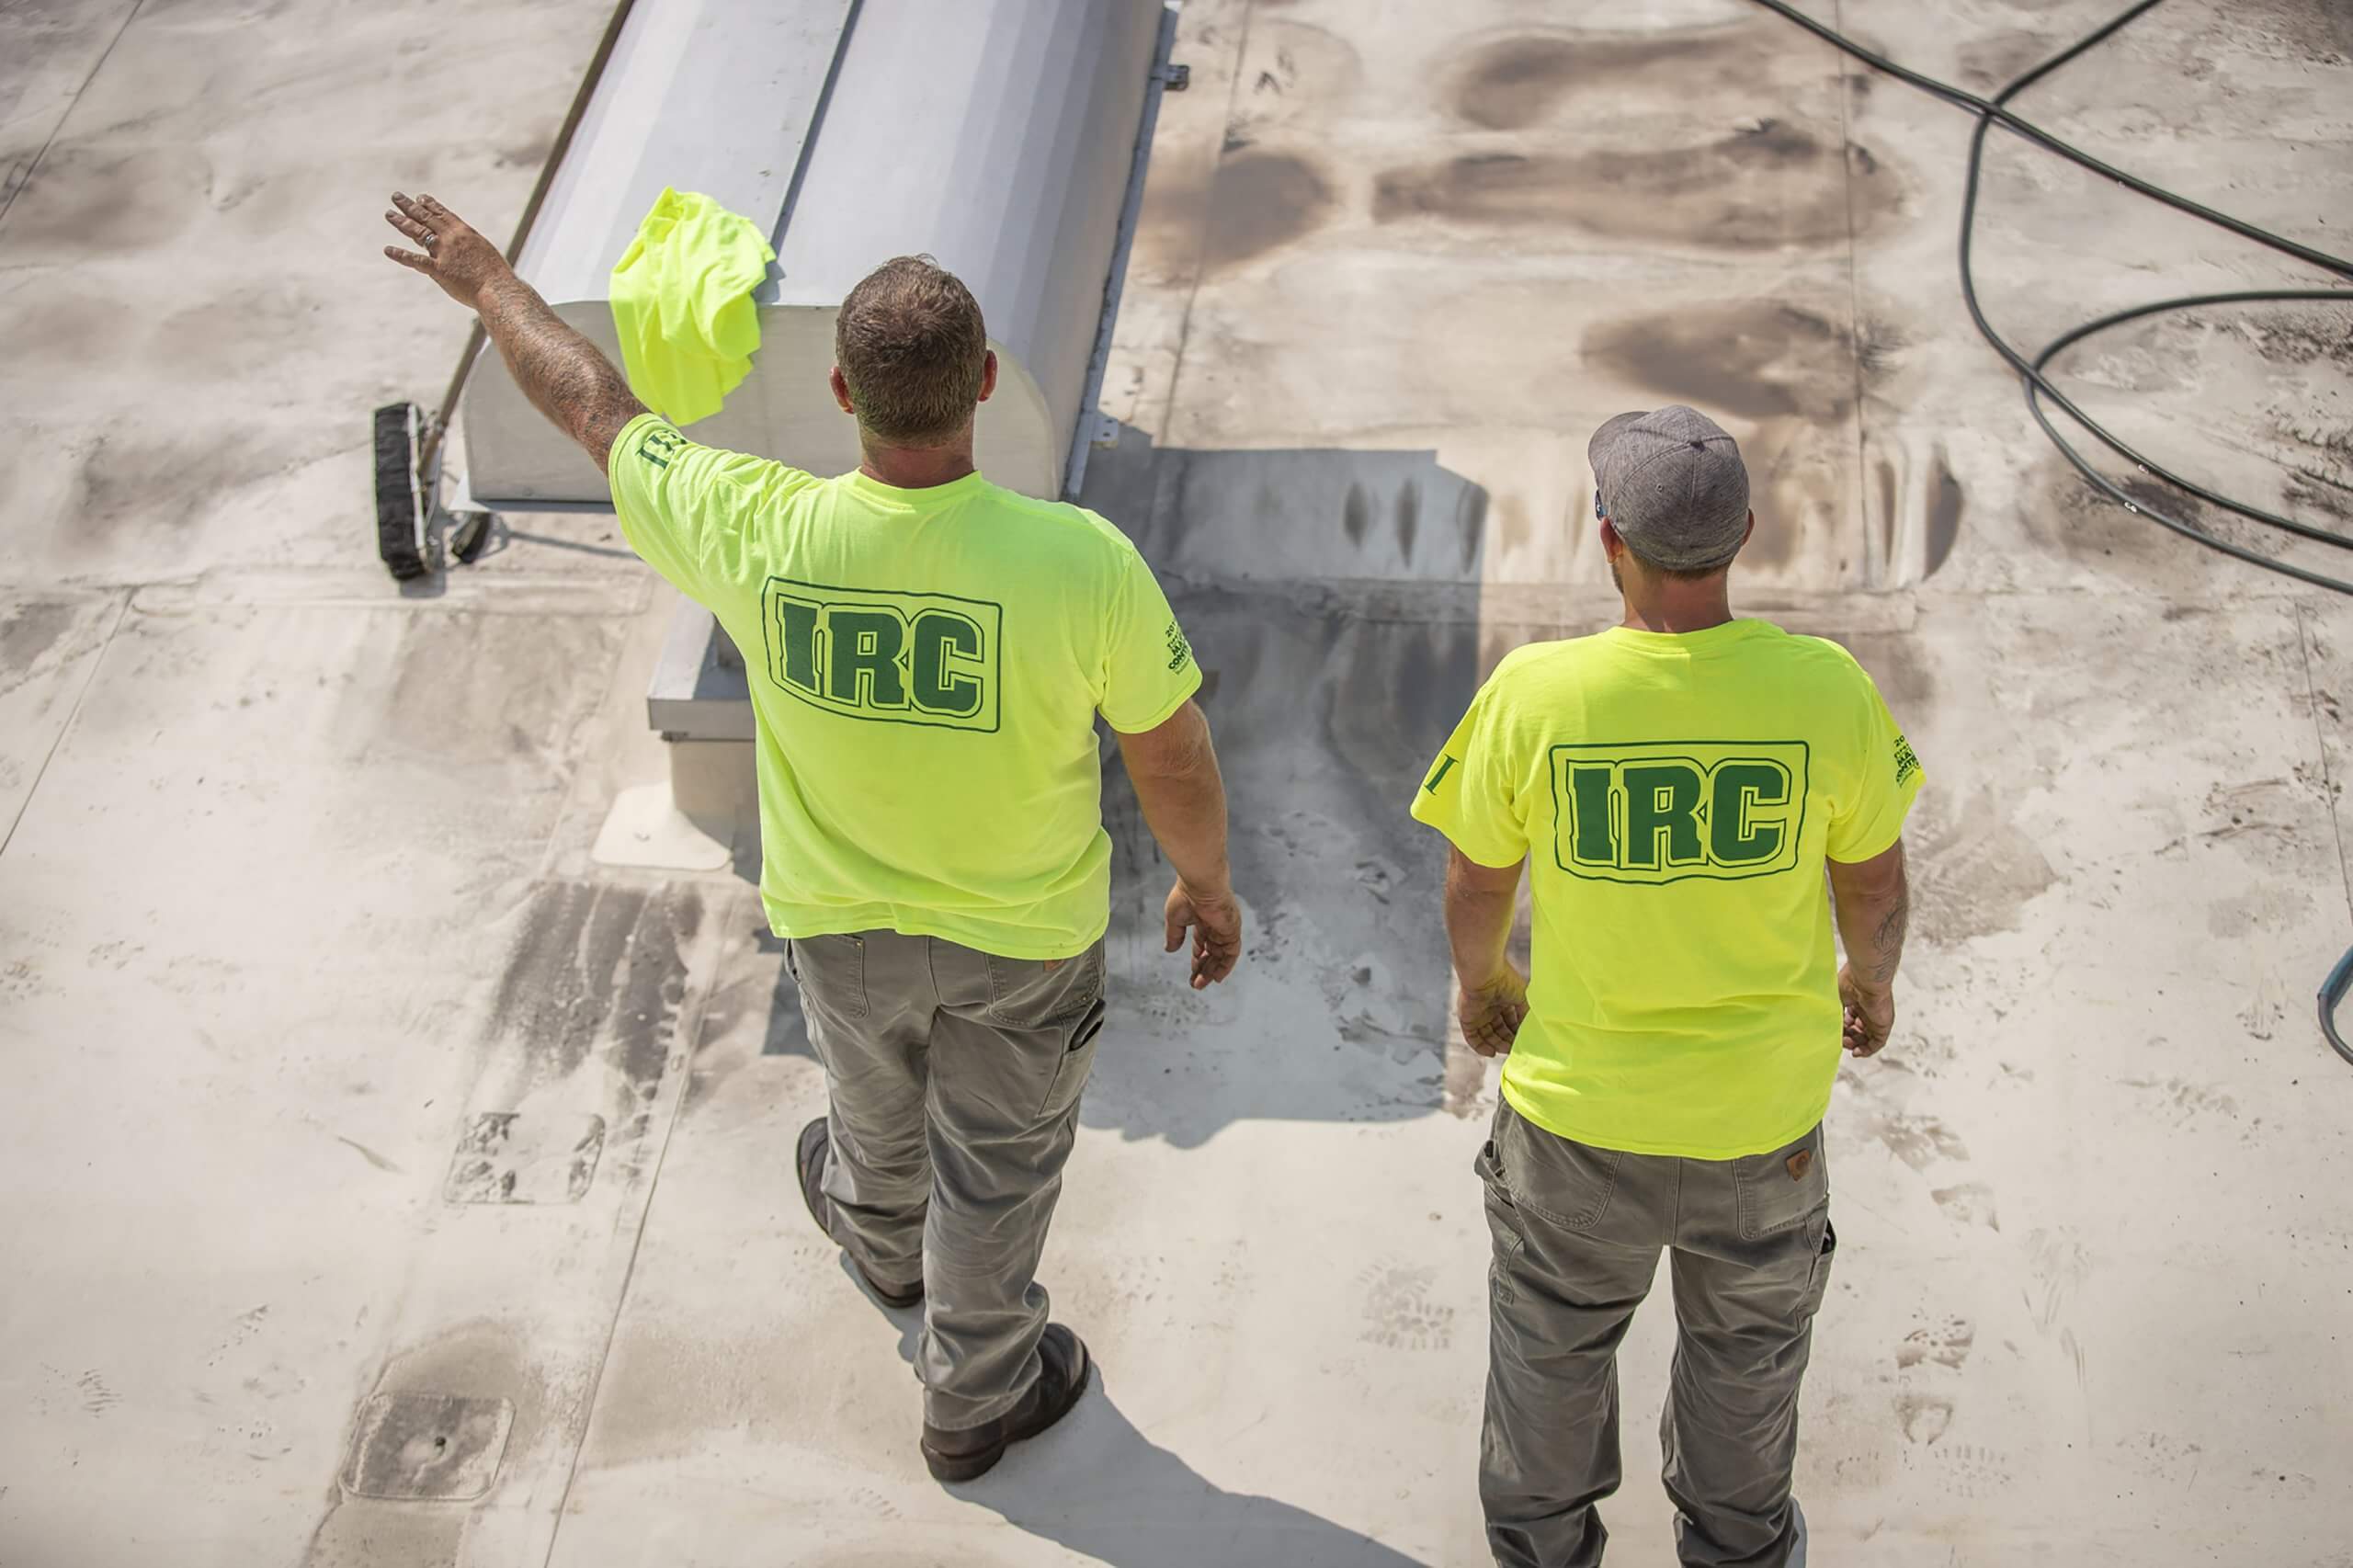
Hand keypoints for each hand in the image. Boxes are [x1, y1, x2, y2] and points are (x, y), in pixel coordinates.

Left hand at [382, 192, 509, 310]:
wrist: (499, 290)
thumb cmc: (497, 276)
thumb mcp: (485, 253)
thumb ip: (470, 248)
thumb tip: (467, 249)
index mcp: (464, 232)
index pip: (443, 214)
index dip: (429, 205)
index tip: (420, 198)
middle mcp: (451, 238)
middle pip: (426, 218)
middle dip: (410, 207)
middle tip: (396, 197)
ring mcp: (444, 253)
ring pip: (418, 232)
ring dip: (401, 222)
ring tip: (389, 214)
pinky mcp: (439, 270)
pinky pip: (415, 261)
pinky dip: (400, 255)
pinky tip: (387, 250)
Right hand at [1164, 879, 1241, 989]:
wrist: (1200, 885)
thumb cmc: (1186, 895)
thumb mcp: (1175, 920)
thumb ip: (1174, 935)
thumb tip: (1169, 950)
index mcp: (1202, 919)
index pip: (1202, 943)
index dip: (1198, 958)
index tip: (1192, 972)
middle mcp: (1216, 925)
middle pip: (1213, 952)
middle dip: (1204, 969)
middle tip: (1196, 983)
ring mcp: (1225, 929)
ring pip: (1222, 955)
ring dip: (1212, 971)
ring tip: (1201, 984)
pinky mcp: (1232, 931)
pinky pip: (1232, 953)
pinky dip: (1225, 966)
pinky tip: (1216, 977)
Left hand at [1457, 964, 1527, 1057]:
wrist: (1484, 975)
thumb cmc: (1504, 980)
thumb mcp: (1522, 998)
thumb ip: (1526, 1013)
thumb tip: (1531, 1029)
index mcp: (1502, 999)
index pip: (1510, 1021)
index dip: (1517, 1031)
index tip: (1524, 1041)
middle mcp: (1489, 1007)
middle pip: (1498, 1030)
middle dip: (1507, 1040)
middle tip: (1516, 1049)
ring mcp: (1477, 1014)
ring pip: (1487, 1035)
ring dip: (1496, 1045)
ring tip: (1507, 1051)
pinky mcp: (1467, 1019)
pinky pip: (1472, 1037)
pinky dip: (1481, 1047)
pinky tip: (1491, 1052)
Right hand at [1839, 963, 1894, 1057]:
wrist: (1866, 980)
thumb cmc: (1849, 982)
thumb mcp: (1834, 999)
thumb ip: (1830, 1013)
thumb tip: (1821, 1026)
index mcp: (1855, 1002)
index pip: (1848, 1021)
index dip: (1840, 1029)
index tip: (1832, 1032)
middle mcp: (1866, 1011)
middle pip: (1857, 1031)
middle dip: (1846, 1037)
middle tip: (1839, 1038)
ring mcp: (1875, 1019)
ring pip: (1866, 1039)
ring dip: (1855, 1044)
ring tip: (1846, 1043)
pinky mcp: (1883, 1025)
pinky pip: (1877, 1043)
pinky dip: (1867, 1050)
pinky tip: (1856, 1052)